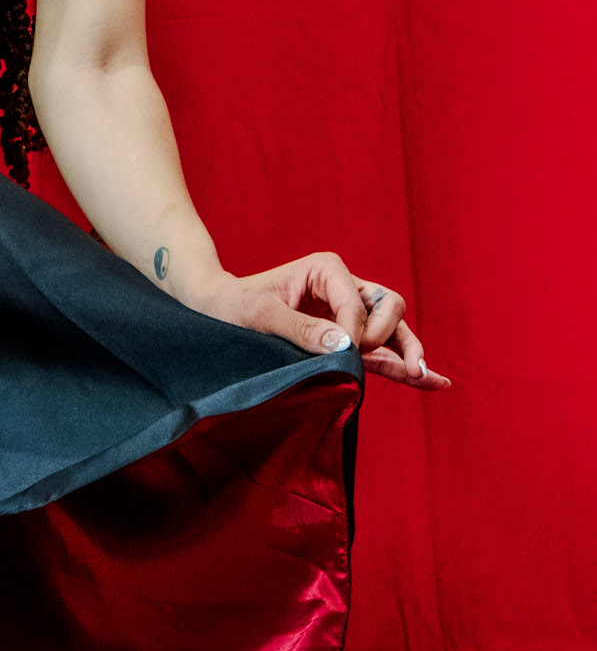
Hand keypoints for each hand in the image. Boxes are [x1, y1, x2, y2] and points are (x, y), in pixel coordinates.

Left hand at [196, 251, 450, 389]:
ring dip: (410, 353)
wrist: (218, 311)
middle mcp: (344, 286)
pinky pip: (383, 351)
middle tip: (362, 357)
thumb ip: (301, 329)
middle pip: (388, 306)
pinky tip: (432, 381)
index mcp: (326, 269)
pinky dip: (405, 365)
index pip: (357, 302)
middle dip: (386, 334)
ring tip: (429, 379)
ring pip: (393, 329)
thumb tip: (345, 347)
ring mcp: (349, 312)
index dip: (354, 331)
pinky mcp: (347, 338)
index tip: (338, 354)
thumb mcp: (260, 316)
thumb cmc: (234, 306)